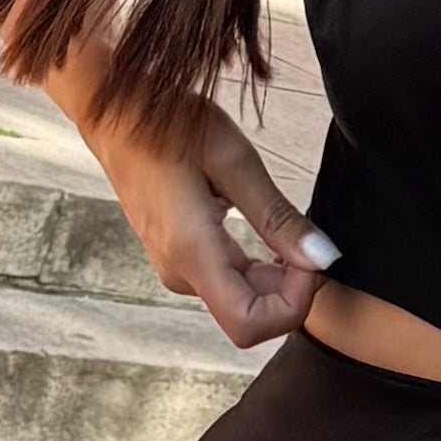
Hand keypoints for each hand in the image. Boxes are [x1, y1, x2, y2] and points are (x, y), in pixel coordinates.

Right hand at [90, 98, 335, 350]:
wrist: (116, 115)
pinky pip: (228, 282)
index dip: (292, 305)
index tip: (308, 259)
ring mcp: (177, 269)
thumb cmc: (168, 126)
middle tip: (304, 236)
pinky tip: (265, 231)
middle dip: (291, 289)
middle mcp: (181, 273)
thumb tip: (324, 259)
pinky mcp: (179, 259)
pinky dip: (257, 268)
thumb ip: (277, 217)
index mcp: (193, 253)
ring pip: (242, 300)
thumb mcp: (234, 161)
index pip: (249, 325)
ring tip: (282, 225)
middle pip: (250, 317)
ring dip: (275, 277)